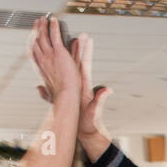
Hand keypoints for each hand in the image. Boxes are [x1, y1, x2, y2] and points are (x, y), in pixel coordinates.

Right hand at [29, 16, 80, 104]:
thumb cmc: (60, 99)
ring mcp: (50, 55)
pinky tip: (54, 20)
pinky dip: (54, 27)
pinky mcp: (59, 52)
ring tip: (44, 19)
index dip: (32, 42)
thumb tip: (38, 88)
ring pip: (44, 36)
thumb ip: (43, 91)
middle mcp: (43, 60)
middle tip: (37, 23)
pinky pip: (55, 36)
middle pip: (37, 41)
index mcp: (41, 69)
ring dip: (43, 26)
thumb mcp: (49, 95)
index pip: (33, 52)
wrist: (66, 97)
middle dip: (36, 31)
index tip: (32, 36)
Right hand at [72, 32, 112, 152]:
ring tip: (70, 41)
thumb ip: (100, 100)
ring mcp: (76, 89)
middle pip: (79, 63)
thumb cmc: (91, 124)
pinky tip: (57, 64)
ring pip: (72, 69)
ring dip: (71, 56)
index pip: (84, 65)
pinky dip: (62, 70)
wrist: (87, 132)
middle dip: (79, 48)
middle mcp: (80, 85)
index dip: (84, 51)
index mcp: (84, 87)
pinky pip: (65, 78)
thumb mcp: (94, 112)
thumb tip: (109, 90)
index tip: (85, 38)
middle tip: (80, 33)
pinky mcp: (71, 94)